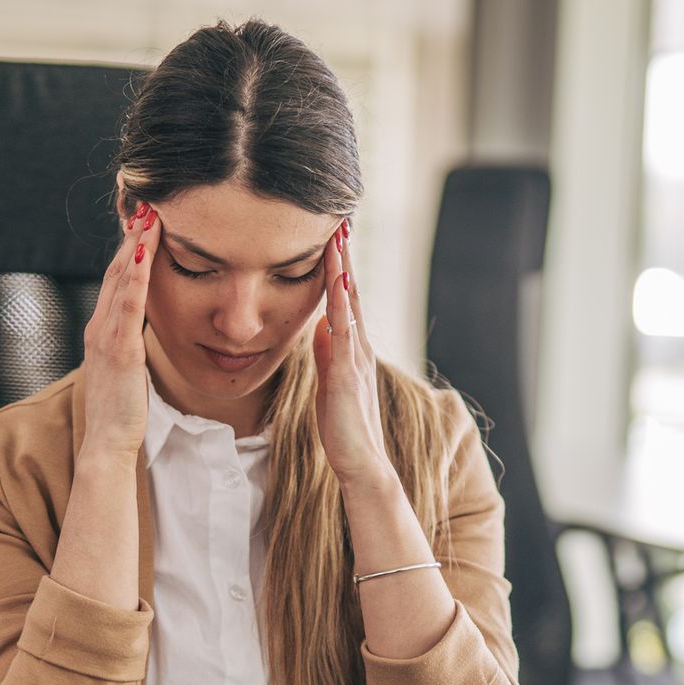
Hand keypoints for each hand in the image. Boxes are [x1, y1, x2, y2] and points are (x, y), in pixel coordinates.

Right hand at [79, 203, 162, 459]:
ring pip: (120, 278)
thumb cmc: (122, 411)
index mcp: (103, 330)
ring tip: (148, 212)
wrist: (108, 442)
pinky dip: (135, 275)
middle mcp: (99, 326)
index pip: (118, 278)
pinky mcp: (118, 348)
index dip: (130, 247)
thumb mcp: (127, 369)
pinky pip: (128, 304)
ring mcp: (106, 336)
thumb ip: (131, 345)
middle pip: (116, 269)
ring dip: (134, 244)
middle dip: (131, 234)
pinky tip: (144, 252)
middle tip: (146, 200)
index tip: (145, 219)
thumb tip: (145, 329)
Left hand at [310, 221, 395, 491]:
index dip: (338, 270)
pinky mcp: (347, 372)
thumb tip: (320, 326)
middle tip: (339, 222)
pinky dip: (340, 302)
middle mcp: (359, 347)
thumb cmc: (344, 430)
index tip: (332, 240)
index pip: (345, 301)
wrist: (363, 462)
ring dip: (343, 269)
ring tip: (338, 237)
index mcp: (353, 350)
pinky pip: (344, 329)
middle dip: (343, 258)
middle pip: (350, 293)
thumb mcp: (329, 384)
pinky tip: (336, 280)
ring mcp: (356, 357)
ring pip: (348, 304)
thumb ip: (327, 354)